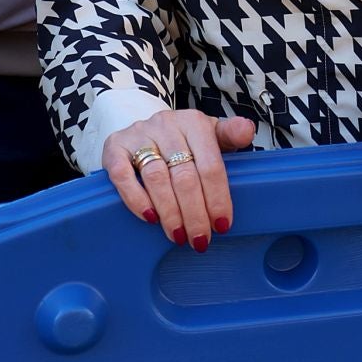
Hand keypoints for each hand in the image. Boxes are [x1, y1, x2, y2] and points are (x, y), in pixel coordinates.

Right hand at [103, 108, 255, 246]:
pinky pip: (123, 176)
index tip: (222, 225)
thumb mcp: (211, 135)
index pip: (210, 165)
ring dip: (169, 212)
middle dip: (194, 213)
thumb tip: (247, 131)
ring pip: (156, 178)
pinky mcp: (114, 147)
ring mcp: (138, 135)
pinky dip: (136, 200)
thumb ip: (231, 134)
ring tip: (178, 236)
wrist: (146, 128)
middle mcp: (166, 124)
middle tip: (200, 239)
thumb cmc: (186, 140)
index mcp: (195, 122)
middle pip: (184, 176)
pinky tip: (150, 218)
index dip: (217, 197)